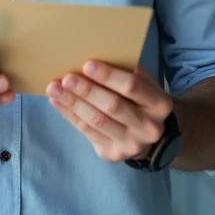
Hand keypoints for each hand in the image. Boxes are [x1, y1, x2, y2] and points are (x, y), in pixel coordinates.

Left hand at [47, 61, 172, 162]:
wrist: (148, 136)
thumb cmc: (140, 100)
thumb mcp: (144, 85)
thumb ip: (126, 73)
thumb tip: (92, 60)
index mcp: (159, 104)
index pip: (132, 87)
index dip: (108, 76)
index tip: (87, 65)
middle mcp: (149, 127)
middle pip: (113, 106)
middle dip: (87, 90)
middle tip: (67, 78)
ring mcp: (131, 144)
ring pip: (97, 121)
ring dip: (72, 103)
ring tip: (54, 88)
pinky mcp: (113, 154)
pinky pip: (87, 132)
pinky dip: (69, 115)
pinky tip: (57, 102)